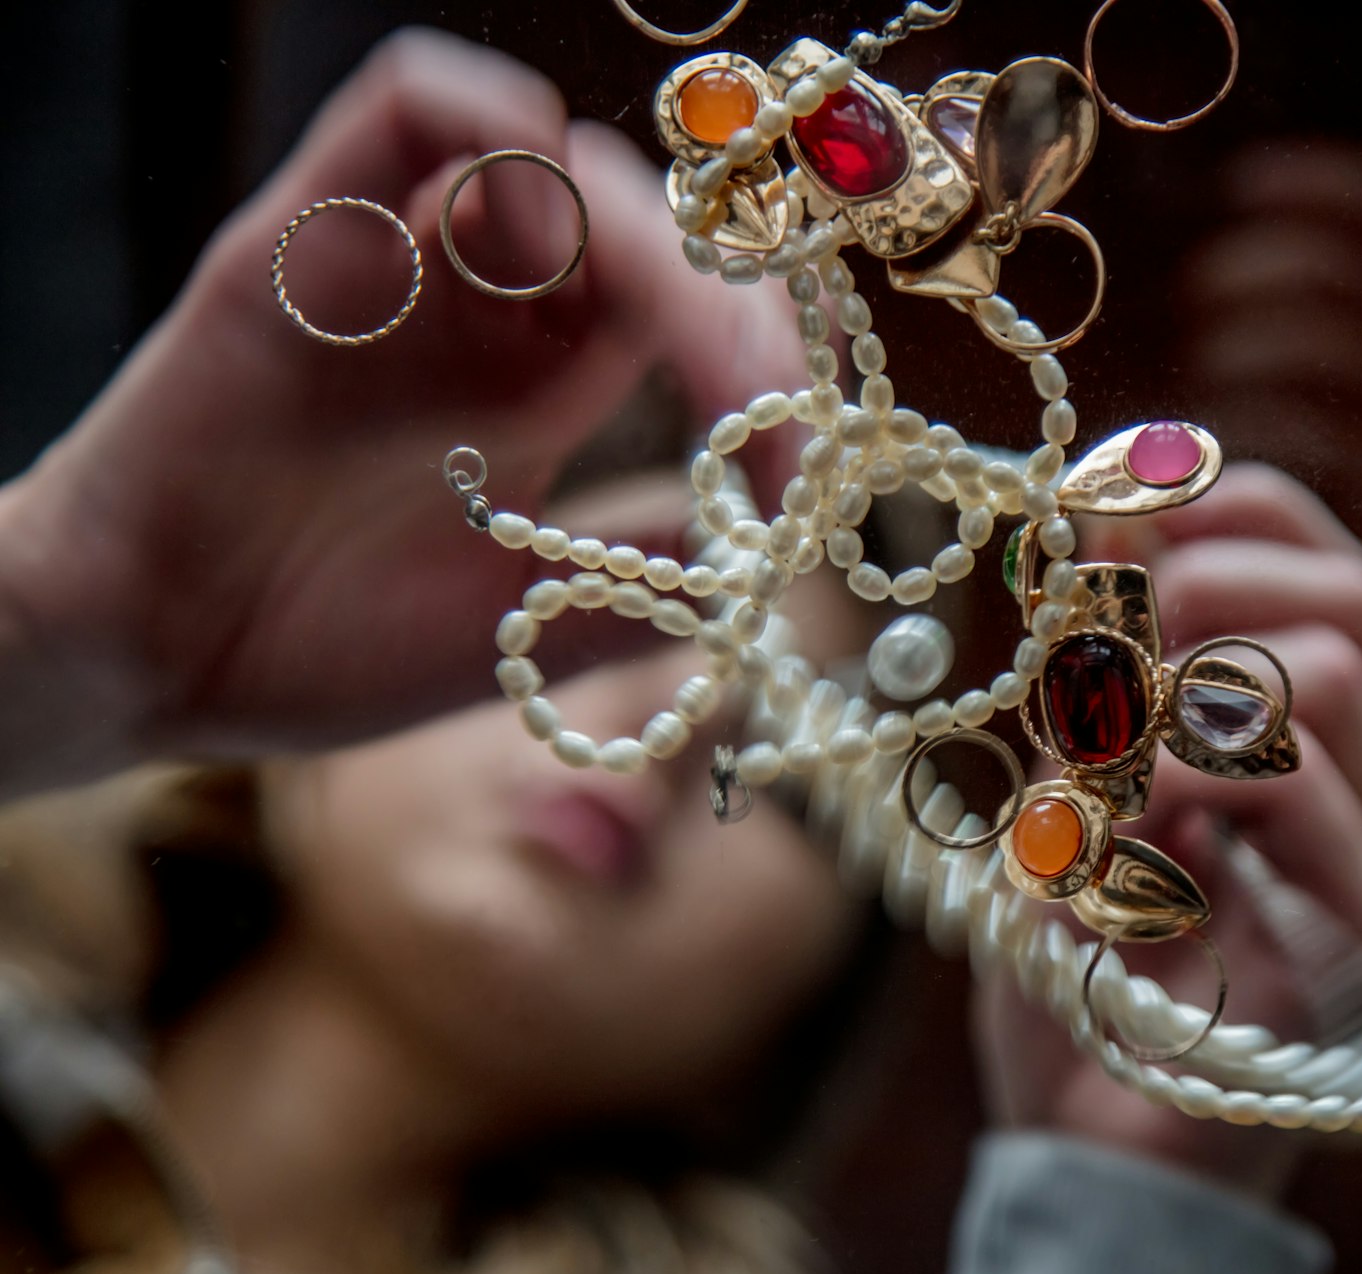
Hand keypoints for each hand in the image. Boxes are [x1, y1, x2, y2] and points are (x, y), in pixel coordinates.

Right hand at [0, 28, 797, 796]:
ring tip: (670, 312)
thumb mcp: (526, 629)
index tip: (794, 462)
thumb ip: (647, 586)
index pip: (686, 314)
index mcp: (541, 389)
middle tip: (755, 387)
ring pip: (544, 159)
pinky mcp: (309, 235)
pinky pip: (401, 109)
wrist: (153, 661)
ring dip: (634, 215)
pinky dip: (486, 116)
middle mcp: (484, 312)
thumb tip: (774, 551)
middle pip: (639, 229)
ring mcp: (402, 267)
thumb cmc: (323, 646)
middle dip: (721, 294)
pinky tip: (543, 177)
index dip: (758, 364)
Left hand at [973, 464, 1361, 1197]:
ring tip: (1104, 782)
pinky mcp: (1358, 928)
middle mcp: (1359, 782)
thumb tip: (1097, 513)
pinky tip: (1123, 843)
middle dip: (1210, 580)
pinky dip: (1182, 775)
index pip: (1320, 560)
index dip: (1226, 508)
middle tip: (1109, 652)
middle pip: (1356, 594)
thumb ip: (1090, 671)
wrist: (1089, 1137)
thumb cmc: (1075, 962)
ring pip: (1335, 668)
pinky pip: (1297, 778)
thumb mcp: (1060, 783)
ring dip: (1183, 690)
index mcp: (1298, 732)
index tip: (1108, 514)